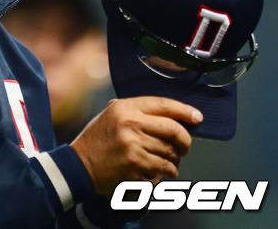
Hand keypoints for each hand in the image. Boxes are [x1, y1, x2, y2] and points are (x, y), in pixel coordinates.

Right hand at [70, 96, 202, 195]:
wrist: (80, 164)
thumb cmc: (98, 138)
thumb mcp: (112, 114)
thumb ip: (137, 111)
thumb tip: (172, 116)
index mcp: (125, 108)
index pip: (163, 105)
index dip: (184, 111)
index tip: (197, 117)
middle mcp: (130, 124)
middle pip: (173, 129)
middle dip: (185, 140)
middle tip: (185, 146)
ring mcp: (133, 146)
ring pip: (170, 153)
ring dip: (174, 160)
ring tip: (168, 162)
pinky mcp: (135, 167)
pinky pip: (162, 169)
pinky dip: (165, 173)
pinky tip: (159, 172)